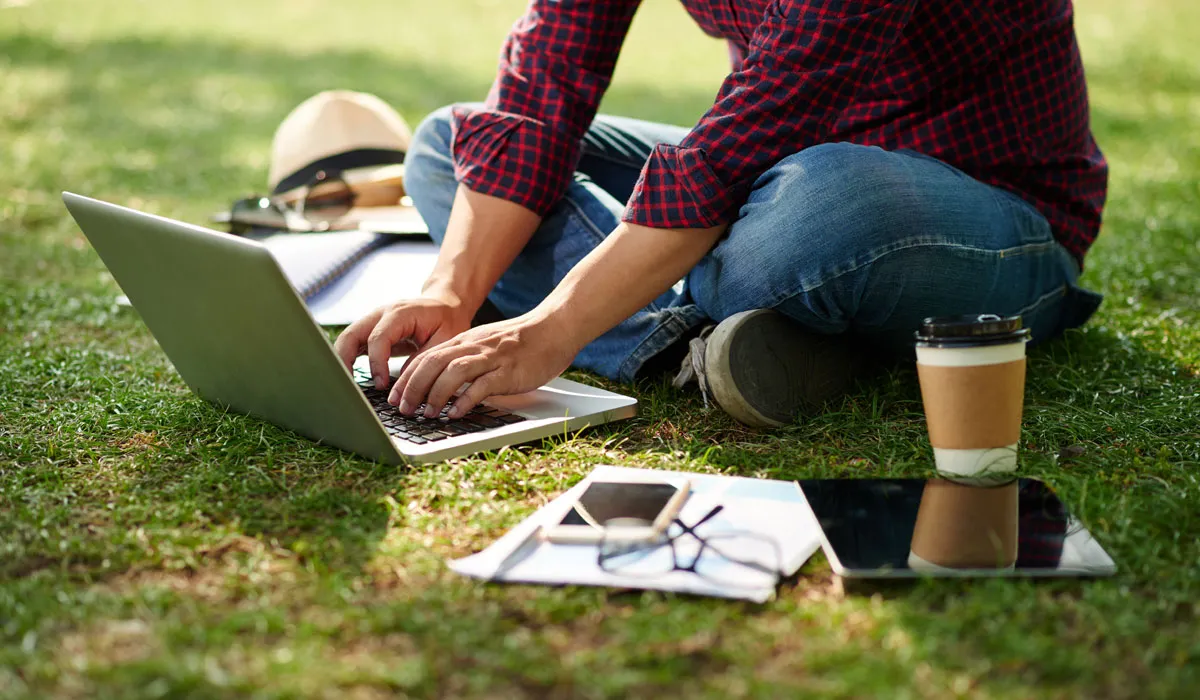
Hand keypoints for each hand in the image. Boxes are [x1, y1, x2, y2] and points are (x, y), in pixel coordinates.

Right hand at [334, 295, 473, 389]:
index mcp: (399, 313)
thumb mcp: (445, 338)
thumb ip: (423, 359)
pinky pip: (353, 345)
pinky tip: (351, 380)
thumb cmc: (447, 320)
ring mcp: (373, 321)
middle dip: (345, 361)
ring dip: (342, 362)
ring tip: (347, 387)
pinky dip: (348, 361)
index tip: (381, 384)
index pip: (378, 338)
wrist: (445, 305)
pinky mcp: (371, 331)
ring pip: (346, 339)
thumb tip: (402, 383)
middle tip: (349, 387)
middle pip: (350, 335)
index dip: (376, 363)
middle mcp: (380, 314)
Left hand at [388, 312, 578, 418]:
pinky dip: (465, 400)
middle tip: (403, 409)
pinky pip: (482, 386)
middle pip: (432, 364)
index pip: (426, 357)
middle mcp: (474, 347)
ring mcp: (491, 358)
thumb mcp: (487, 344)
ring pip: (452, 373)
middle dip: (413, 388)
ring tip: (426, 414)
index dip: (406, 378)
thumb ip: (467, 358)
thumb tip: (445, 382)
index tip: (395, 397)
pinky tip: (456, 413)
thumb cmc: (524, 340)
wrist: (555, 327)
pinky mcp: (508, 371)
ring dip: (435, 394)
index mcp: (466, 341)